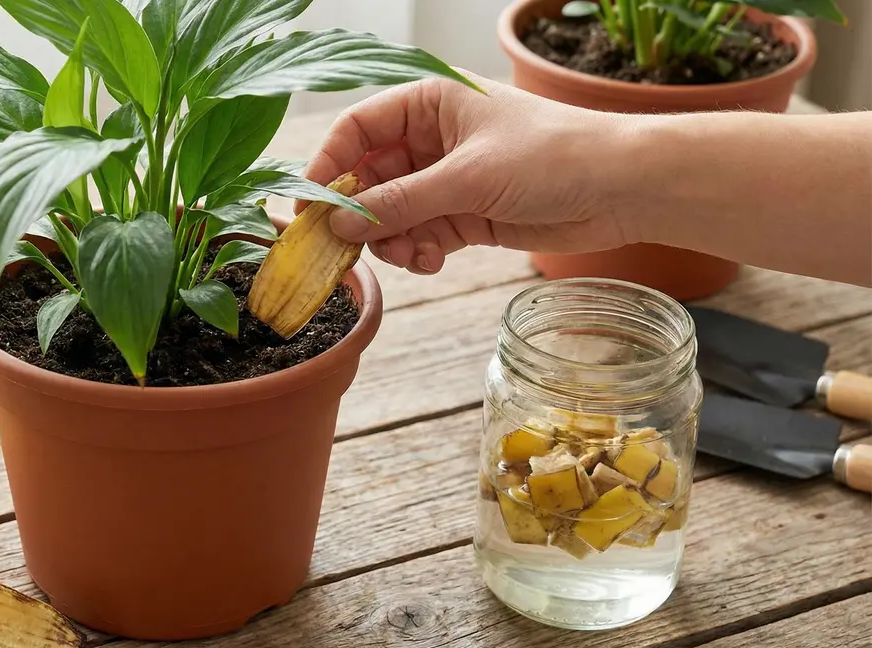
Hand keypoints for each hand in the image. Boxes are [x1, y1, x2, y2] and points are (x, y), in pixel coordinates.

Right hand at [300, 74, 641, 274]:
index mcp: (428, 103)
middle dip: (359, 216)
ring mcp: (447, 178)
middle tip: (346, 251)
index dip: (329, 167)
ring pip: (391, 213)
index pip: (357, 130)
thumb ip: (399, 203)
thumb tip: (339, 225)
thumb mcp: (466, 177)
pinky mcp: (464, 214)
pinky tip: (430, 261)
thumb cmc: (551, 156)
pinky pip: (418, 234)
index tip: (309, 208)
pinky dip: (416, 251)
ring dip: (391, 240)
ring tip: (411, 255)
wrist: (621, 188)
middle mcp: (432, 139)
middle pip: (369, 178)